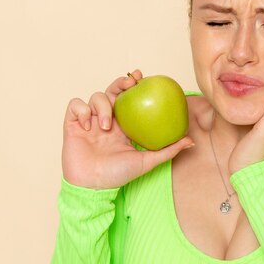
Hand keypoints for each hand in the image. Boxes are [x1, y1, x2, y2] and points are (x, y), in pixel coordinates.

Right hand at [61, 69, 194, 189]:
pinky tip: (88, 124)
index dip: (133, 84)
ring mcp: (89, 121)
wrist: (92, 186)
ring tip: (106, 126)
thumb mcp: (147, 161)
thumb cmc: (117, 176)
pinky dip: (82, 110)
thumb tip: (191, 141)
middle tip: (130, 84)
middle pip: (112, 91)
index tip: (142, 76)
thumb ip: (168, 150)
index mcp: (122, 125)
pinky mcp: (72, 124)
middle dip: (120, 83)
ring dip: (102, 106)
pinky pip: (75, 105)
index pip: (129, 99)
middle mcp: (106, 120)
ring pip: (95, 96)